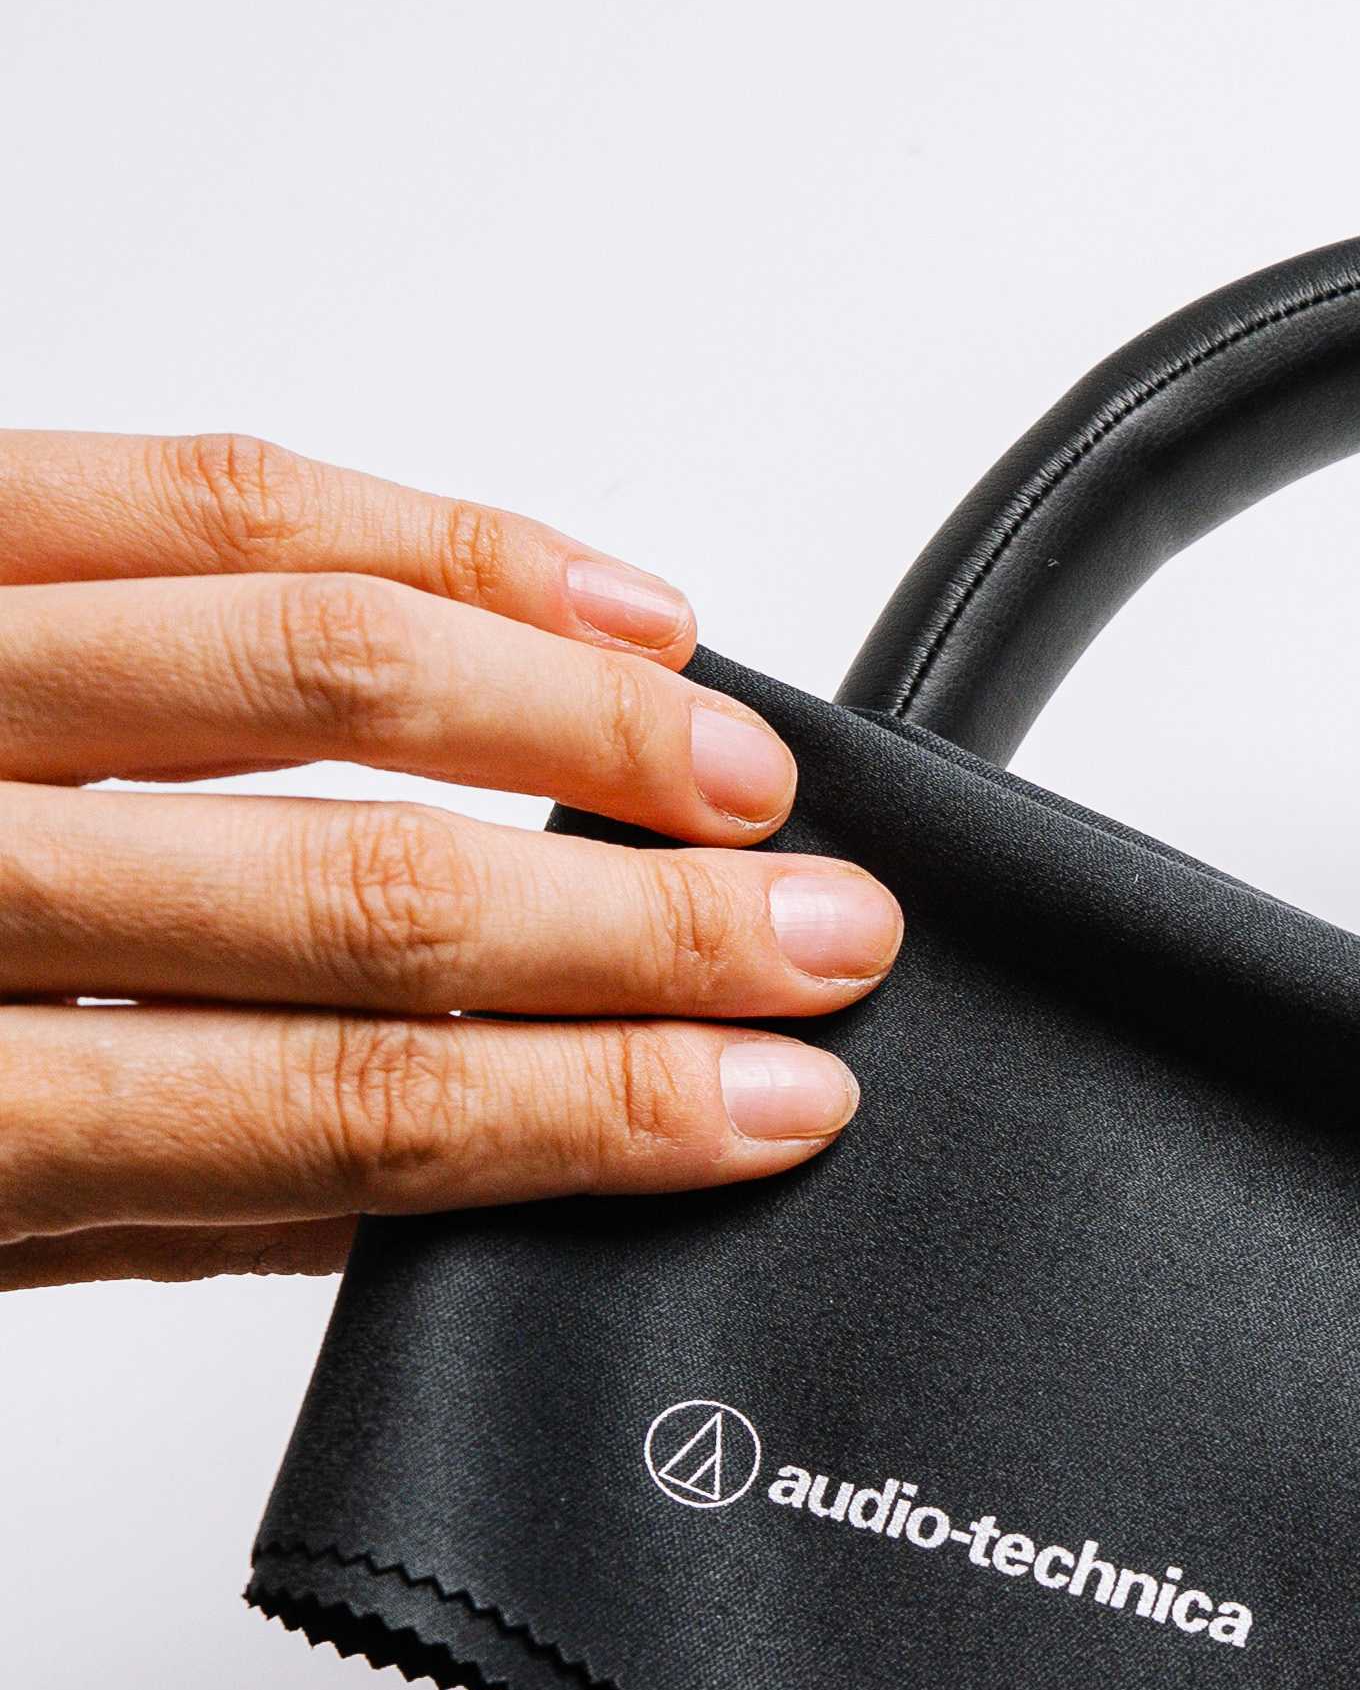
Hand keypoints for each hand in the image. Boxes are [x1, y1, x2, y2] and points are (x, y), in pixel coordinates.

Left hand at [0, 432, 901, 1293]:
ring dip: (580, 722)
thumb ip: (203, 1196)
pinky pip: (219, 493)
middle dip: (647, 924)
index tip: (773, 1098)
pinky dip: (445, 540)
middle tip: (825, 939)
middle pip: (364, 890)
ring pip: (319, 655)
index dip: (593, 1105)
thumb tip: (508, 1163)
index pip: (333, 1109)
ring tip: (748, 781)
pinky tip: (605, 607)